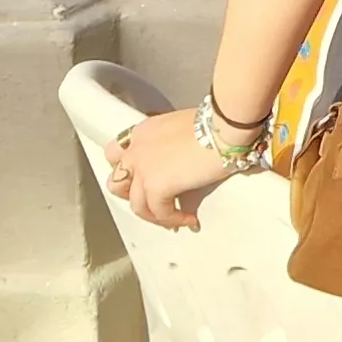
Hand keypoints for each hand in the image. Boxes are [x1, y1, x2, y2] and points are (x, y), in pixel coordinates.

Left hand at [106, 108, 250, 231]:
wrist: (225, 126)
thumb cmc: (215, 122)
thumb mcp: (182, 126)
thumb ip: (171, 143)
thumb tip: (181, 161)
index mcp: (143, 131)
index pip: (117, 154)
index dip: (127, 171)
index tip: (141, 181)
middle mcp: (137, 149)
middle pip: (116, 182)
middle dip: (131, 195)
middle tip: (151, 202)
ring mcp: (143, 169)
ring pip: (136, 205)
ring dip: (154, 215)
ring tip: (173, 219)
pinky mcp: (156, 186)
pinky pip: (160, 213)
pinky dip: (174, 220)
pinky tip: (189, 219)